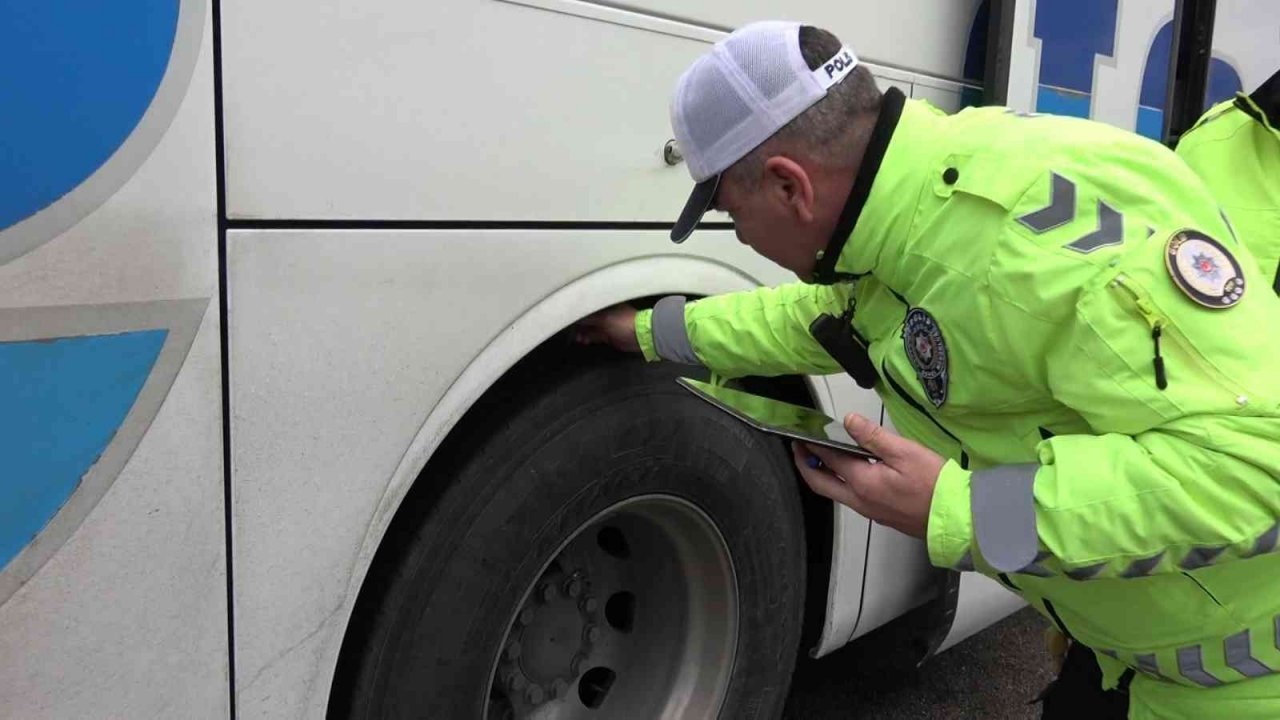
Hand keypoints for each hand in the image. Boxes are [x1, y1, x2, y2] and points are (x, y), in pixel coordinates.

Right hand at [575, 304, 639, 352]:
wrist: (640, 336)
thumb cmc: (624, 322)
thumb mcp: (603, 318)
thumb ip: (588, 318)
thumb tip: (575, 317)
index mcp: (604, 305)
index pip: (587, 306)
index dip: (577, 311)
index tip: (567, 316)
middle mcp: (604, 314)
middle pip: (586, 318)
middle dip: (578, 324)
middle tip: (570, 329)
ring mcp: (606, 325)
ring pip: (589, 328)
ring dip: (581, 333)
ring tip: (576, 337)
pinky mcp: (607, 336)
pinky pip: (594, 336)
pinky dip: (587, 338)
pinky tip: (582, 340)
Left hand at [791, 414, 944, 538]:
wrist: (957, 518)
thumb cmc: (934, 484)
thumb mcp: (904, 452)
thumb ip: (873, 437)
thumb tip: (849, 421)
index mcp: (862, 483)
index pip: (828, 460)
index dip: (812, 445)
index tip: (802, 434)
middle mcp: (860, 501)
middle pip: (821, 484)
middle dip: (805, 465)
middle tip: (798, 449)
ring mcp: (869, 511)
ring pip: (835, 493)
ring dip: (822, 476)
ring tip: (819, 458)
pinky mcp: (880, 516)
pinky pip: (851, 499)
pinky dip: (840, 484)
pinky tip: (848, 474)